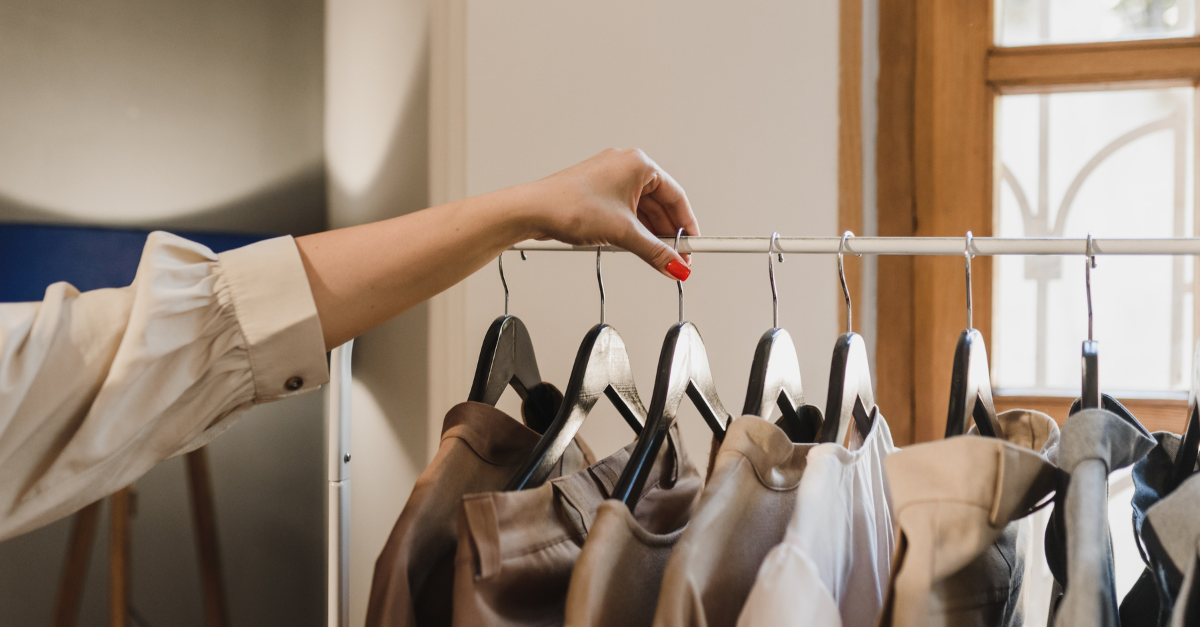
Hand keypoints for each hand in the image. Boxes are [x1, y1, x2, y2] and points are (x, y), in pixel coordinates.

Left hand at [525, 148, 699, 279]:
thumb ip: (655, 252)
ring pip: (642, 210)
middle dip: (668, 234)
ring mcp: (609, 178)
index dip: (688, 226)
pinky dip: (633, 230)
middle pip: (660, 204)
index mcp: (638, 164)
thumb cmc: (569, 206)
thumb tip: (675, 265)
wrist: (531, 210)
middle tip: (677, 259)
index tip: (694, 248)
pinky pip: (625, 211)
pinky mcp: (596, 192)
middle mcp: (625, 166)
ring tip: (656, 258)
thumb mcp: (623, 233)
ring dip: (650, 234)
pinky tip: (636, 247)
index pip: (676, 196)